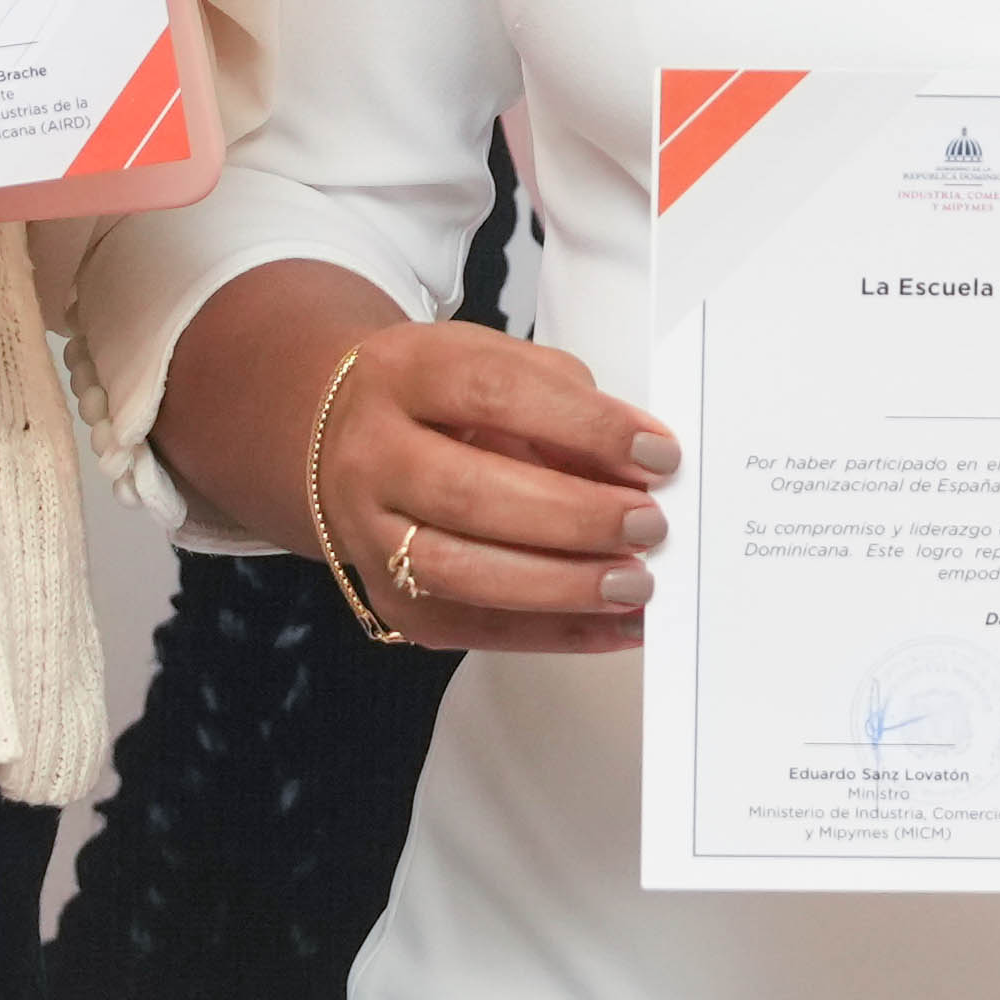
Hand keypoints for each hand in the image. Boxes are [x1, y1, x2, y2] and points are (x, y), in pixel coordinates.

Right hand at [290, 306, 665, 656]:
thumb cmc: (441, 401)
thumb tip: (638, 466)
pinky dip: (553, 633)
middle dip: (573, 515)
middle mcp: (371, 456)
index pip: (493, 394)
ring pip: (461, 572)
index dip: (582, 425)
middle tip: (647, 524)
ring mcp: (369, 535)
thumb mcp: (494, 365)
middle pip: (469, 493)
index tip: (655, 452)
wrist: (343, 438)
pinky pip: (472, 629)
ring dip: (561, 585)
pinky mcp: (389, 599)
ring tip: (633, 583)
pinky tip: (613, 625)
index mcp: (403, 375)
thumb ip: (565, 402)